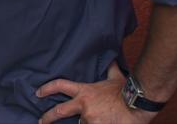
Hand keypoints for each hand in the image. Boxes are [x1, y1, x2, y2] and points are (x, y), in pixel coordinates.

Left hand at [37, 63, 154, 123]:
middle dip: (47, 118)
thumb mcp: (116, 78)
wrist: (138, 104)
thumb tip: (111, 59)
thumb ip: (110, 69)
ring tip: (99, 118)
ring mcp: (89, 119)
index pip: (60, 86)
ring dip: (88, 122)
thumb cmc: (127, 92)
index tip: (38, 93)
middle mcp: (83, 105)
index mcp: (85, 91)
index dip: (47, 89)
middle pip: (58, 111)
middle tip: (41, 121)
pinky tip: (102, 122)